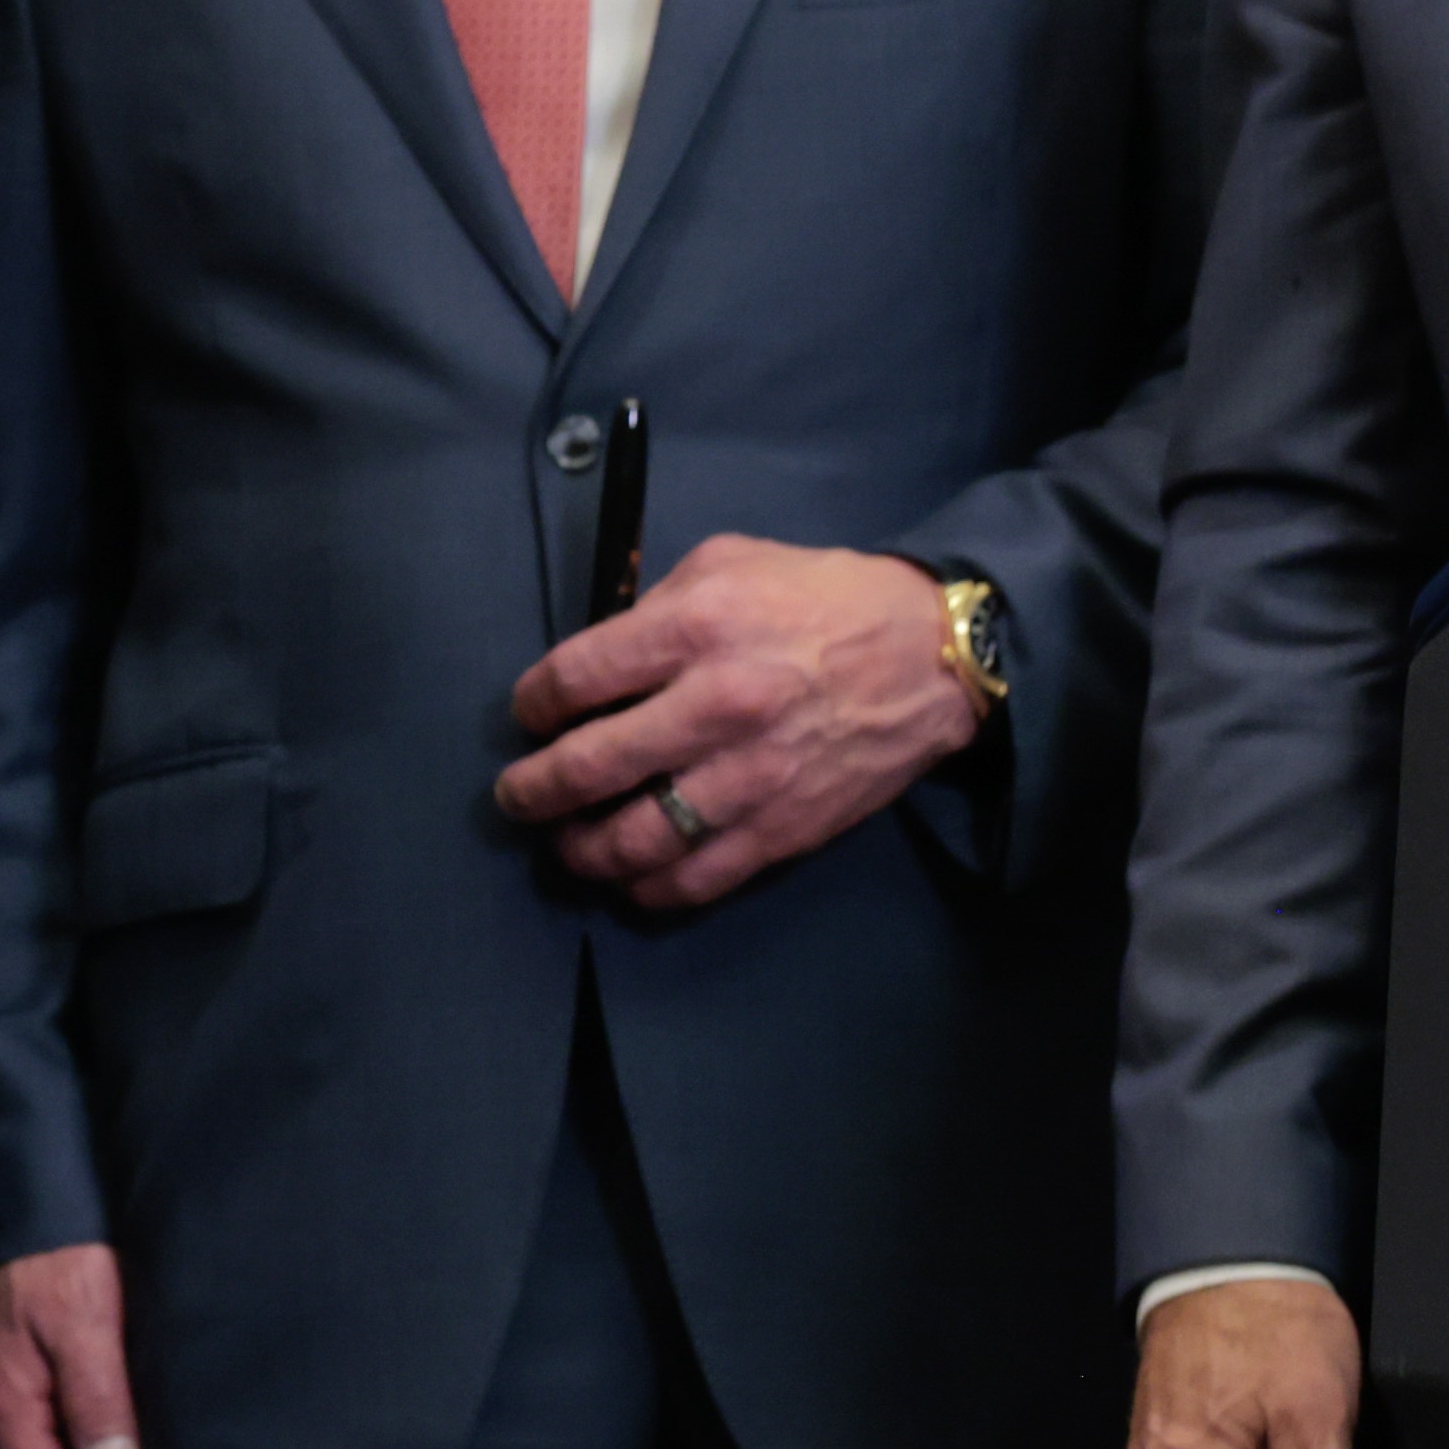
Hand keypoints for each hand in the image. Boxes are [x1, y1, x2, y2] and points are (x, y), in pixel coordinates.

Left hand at [492, 536, 978, 911]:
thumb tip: (596, 661)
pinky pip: (697, 878)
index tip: (529, 715)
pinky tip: (628, 876)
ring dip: (581, 850)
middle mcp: (717, 706)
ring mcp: (751, 776)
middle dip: (533, 789)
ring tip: (564, 842)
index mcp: (696, 630)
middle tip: (516, 795)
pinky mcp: (784, 828)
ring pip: (635, 839)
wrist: (931, 655)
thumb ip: (653, 607)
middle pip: (589, 767)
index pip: (575, 679)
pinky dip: (648, 887)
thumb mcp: (729, 562)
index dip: (533, 704)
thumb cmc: (822, 597)